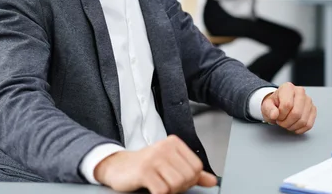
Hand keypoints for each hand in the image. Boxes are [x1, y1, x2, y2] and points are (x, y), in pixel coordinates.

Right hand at [93, 135, 216, 193]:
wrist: (118, 167)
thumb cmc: (146, 166)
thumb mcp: (170, 166)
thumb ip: (192, 173)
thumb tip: (212, 181)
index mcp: (174, 143)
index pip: (196, 167)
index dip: (190, 179)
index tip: (178, 180)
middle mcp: (165, 147)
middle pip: (187, 177)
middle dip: (178, 187)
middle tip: (166, 185)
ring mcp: (154, 158)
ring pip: (176, 184)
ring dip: (168, 191)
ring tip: (158, 186)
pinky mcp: (144, 170)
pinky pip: (162, 191)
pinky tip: (152, 189)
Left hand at [261, 82, 316, 133]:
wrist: (279, 105)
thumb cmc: (274, 104)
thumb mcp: (267, 105)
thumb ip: (269, 109)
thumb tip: (274, 114)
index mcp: (288, 87)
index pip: (287, 105)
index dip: (280, 115)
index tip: (276, 116)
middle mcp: (300, 92)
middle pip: (296, 113)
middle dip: (286, 122)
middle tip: (281, 122)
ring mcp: (308, 101)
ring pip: (303, 120)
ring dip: (292, 126)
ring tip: (286, 123)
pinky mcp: (313, 109)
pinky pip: (309, 124)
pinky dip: (300, 129)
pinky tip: (293, 125)